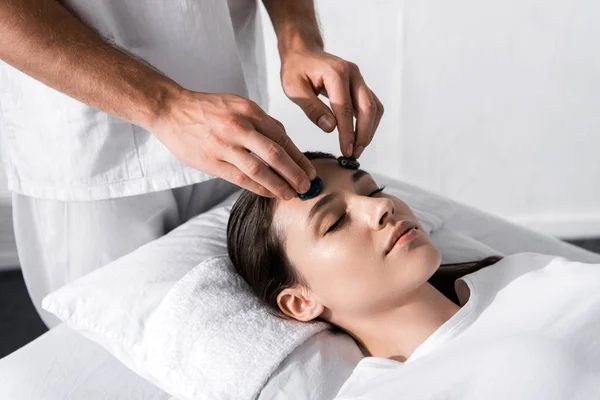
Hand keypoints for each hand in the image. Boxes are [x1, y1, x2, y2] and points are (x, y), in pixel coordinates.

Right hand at [149, 89, 316, 199]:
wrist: (171, 110)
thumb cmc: (206, 109)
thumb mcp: (237, 104)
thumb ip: (260, 121)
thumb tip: (284, 141)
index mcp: (249, 110)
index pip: (282, 137)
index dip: (299, 157)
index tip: (310, 170)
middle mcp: (239, 126)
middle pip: (276, 154)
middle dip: (295, 173)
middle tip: (307, 186)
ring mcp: (225, 145)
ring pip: (260, 169)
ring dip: (279, 184)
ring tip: (291, 194)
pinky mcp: (212, 161)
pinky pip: (241, 178)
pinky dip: (259, 187)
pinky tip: (270, 193)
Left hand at [280, 48, 383, 158]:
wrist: (303, 51)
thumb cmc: (296, 69)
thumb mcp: (294, 88)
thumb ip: (312, 108)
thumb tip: (331, 128)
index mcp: (336, 73)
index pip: (345, 108)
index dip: (347, 133)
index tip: (346, 151)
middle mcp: (353, 73)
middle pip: (368, 107)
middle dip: (363, 134)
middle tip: (354, 154)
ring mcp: (359, 78)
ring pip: (374, 107)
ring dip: (369, 130)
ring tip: (357, 149)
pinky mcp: (361, 85)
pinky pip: (372, 105)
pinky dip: (369, 123)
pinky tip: (359, 136)